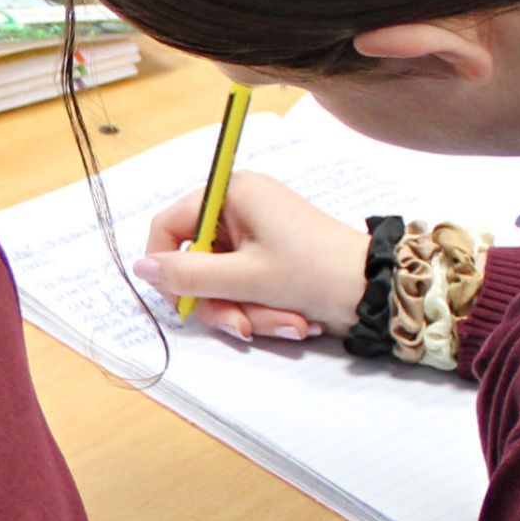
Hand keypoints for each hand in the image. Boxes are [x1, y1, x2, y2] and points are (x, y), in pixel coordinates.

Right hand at [132, 172, 371, 341]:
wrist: (378, 292)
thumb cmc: (315, 273)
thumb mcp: (245, 278)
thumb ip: (187, 274)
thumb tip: (140, 269)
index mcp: (232, 193)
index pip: (169, 224)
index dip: (165, 265)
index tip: (177, 299)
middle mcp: (240, 208)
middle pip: (197, 262)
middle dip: (222, 302)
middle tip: (242, 327)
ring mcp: (257, 235)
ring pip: (222, 284)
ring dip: (249, 313)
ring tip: (287, 324)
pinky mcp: (272, 259)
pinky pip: (247, 289)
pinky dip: (265, 310)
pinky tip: (295, 321)